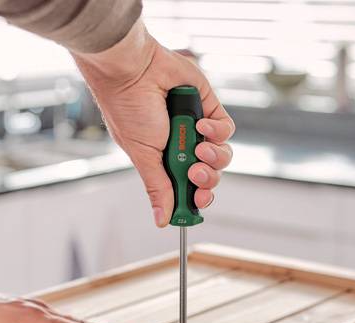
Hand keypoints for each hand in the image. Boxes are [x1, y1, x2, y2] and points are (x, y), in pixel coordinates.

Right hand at [72, 20, 234, 226]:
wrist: (134, 72)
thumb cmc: (128, 110)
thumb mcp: (143, 156)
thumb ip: (157, 187)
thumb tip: (161, 219)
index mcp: (163, 161)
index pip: (187, 189)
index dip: (196, 199)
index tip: (197, 204)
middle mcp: (181, 146)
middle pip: (209, 175)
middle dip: (206, 179)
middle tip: (195, 174)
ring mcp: (196, 128)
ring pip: (221, 155)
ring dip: (213, 156)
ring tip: (198, 146)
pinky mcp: (210, 108)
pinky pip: (225, 129)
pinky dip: (217, 131)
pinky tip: (201, 124)